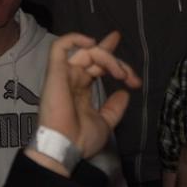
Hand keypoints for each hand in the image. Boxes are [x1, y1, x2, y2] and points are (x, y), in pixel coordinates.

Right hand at [37, 32, 140, 160]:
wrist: (65, 148)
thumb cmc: (81, 139)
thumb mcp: (105, 123)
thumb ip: (114, 108)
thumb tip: (124, 94)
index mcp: (82, 89)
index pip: (97, 65)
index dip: (111, 56)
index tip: (127, 61)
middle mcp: (73, 79)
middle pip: (96, 58)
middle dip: (118, 63)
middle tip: (131, 78)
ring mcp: (64, 74)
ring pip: (87, 52)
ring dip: (108, 59)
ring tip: (120, 75)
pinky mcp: (55, 71)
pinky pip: (59, 47)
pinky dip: (75, 38)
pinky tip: (92, 43)